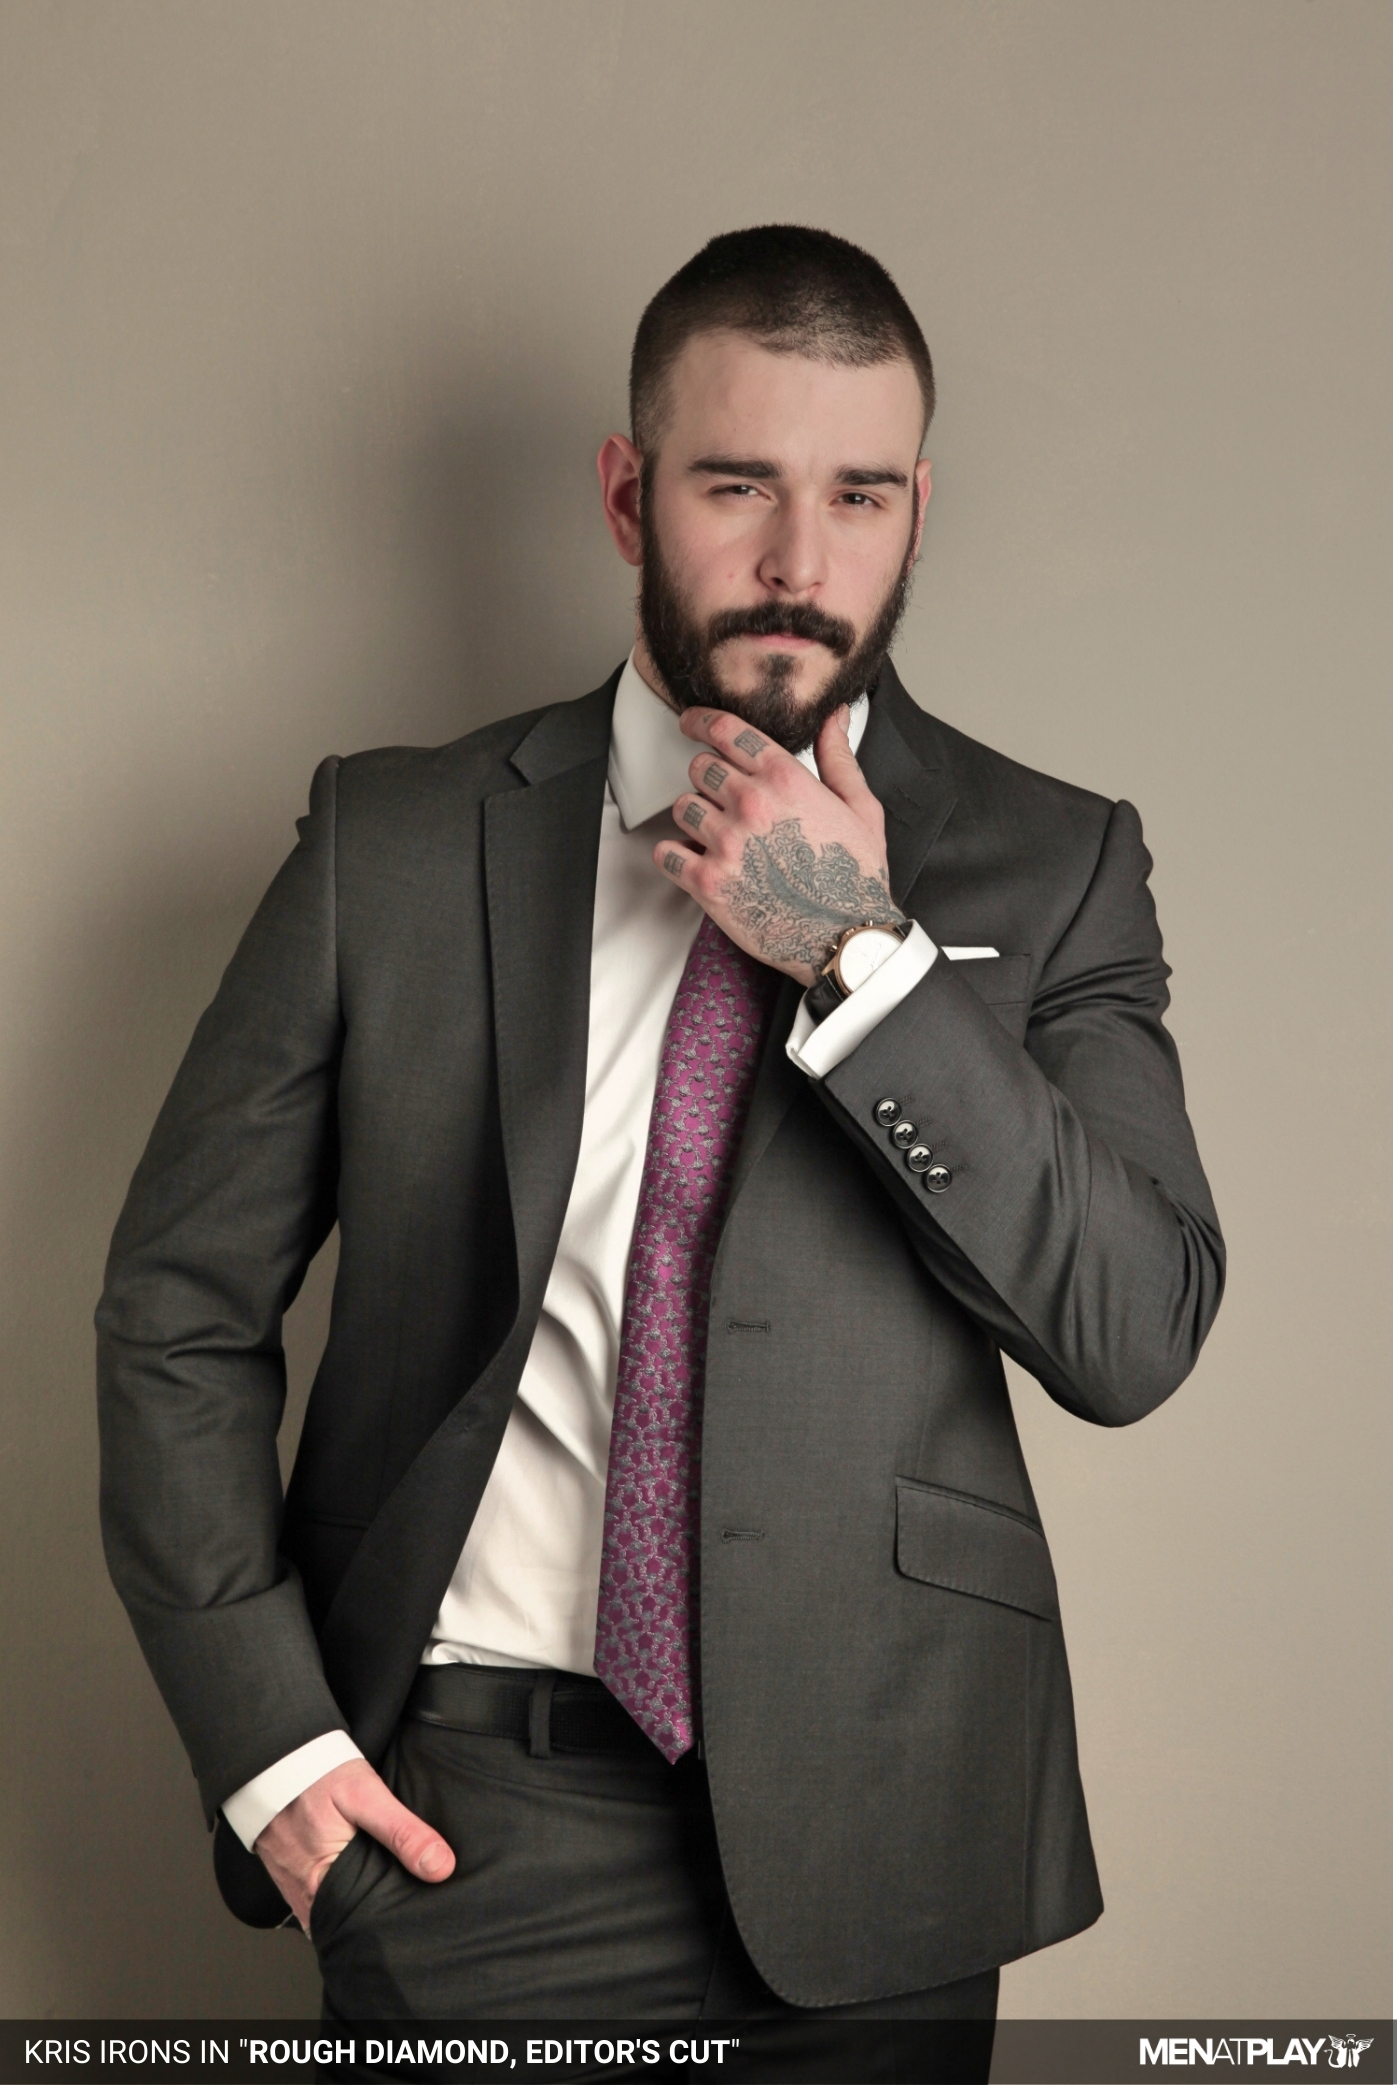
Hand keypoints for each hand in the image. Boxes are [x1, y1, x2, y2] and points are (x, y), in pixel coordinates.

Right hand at [254, 1758, 454, 1933]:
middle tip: (410, 1902)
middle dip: (378, 1915)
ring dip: (359, 1905)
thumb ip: (402, 1832)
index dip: (393, 1918)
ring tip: (389, 1890)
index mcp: (322, 1886)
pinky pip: (321, 1899)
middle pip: (350, 1920)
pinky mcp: (291, 1878)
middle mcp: (304, 1898)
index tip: (419, 1909)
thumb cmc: (317, 1774)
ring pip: (336, 1911)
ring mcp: (295, 1890)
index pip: (365, 1923)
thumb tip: (441, 1867)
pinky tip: (362, 1878)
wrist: (274, 1757)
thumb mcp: (366, 1795)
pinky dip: (342, 1893)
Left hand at [654, 705, 901, 984]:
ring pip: (682, 807)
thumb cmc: (856, 878)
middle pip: (699, 767)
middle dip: (708, 779)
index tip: (690, 723)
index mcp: (785, 779)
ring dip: (694, 818)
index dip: (701, 721)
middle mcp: (751, 805)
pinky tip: (695, 861)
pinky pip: (666, 853)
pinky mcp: (708, 883)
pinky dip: (674, 856)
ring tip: (718, 836)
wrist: (847, 940)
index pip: (726, 730)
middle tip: (723, 800)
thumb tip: (834, 717)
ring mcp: (727, 844)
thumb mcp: (860, 808)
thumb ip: (839, 758)